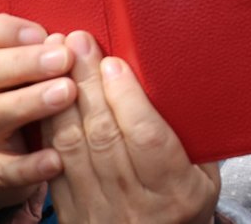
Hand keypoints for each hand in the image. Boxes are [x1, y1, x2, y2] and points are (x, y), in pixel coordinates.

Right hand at [0, 15, 75, 219]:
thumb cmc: (22, 108)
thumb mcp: (27, 79)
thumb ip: (48, 55)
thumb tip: (84, 38)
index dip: (2, 29)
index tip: (42, 31)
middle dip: (25, 61)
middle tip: (65, 58)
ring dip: (30, 102)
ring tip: (67, 93)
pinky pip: (6, 170)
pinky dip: (31, 165)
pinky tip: (57, 159)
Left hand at [44, 31, 218, 223]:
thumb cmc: (184, 210)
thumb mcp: (206, 180)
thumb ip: (193, 139)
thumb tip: (182, 84)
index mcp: (176, 191)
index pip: (147, 138)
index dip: (129, 99)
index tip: (115, 63)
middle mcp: (135, 202)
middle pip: (105, 135)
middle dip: (88, 84)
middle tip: (78, 43)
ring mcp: (98, 210)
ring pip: (73, 147)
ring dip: (62, 97)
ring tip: (57, 57)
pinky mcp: (71, 213)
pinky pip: (54, 164)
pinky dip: (47, 127)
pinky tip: (45, 96)